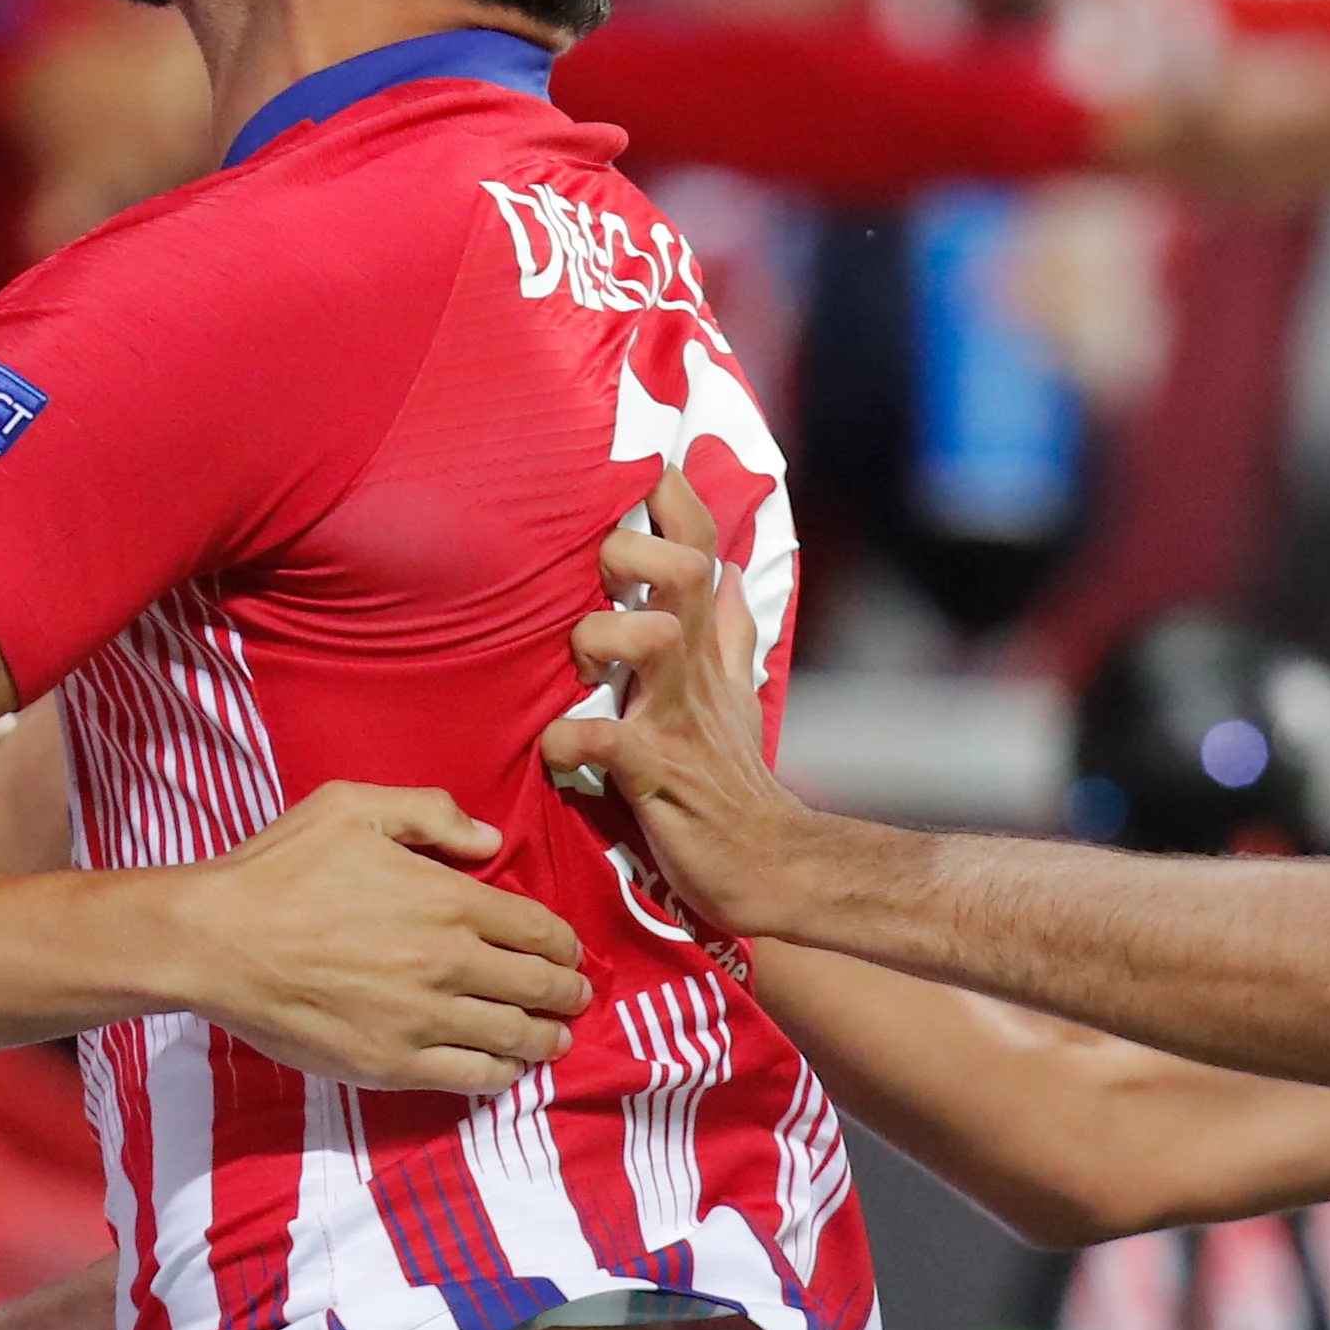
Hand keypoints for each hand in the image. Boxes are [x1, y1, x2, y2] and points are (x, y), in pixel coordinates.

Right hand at [173, 784, 589, 1094]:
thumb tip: (488, 839)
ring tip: (554, 1039)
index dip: (564, 945)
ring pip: (515, 1037)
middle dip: (568, 994)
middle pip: (539, 986)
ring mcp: (424, 1018)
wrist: (218, 940)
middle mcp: (449, 962)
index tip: (568, 953)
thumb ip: (431, 813)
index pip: (539, 930)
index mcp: (448, 899)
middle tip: (575, 999)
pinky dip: (502, 1075)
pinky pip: (472, 1077)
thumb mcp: (354, 806)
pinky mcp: (393, 1064)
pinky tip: (506, 1069)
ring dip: (546, 1039)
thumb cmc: (280, 869)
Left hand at [537, 469, 822, 940]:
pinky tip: (557, 748)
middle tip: (597, 570)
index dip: (673, 498)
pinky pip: (607, 742)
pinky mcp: (658, 776)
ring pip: (652, 643)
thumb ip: (726, 634)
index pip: (699, 549)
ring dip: (600, 641)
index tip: (644, 458)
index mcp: (704, 650)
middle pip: (684, 575)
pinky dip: (571, 740)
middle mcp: (695, 673)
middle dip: (632, 555)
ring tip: (577, 664)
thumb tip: (727, 574)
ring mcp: (679, 721)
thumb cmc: (732, 784)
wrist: (772, 870)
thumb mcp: (735, 697)